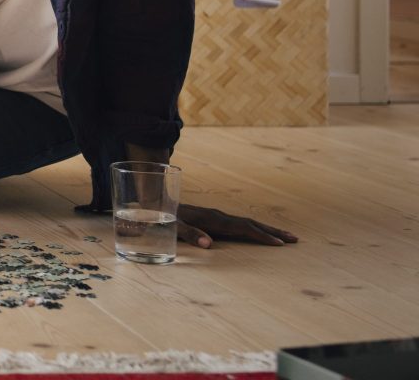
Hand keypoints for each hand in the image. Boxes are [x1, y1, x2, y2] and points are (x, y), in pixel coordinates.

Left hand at [176, 203, 298, 248]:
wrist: (155, 205)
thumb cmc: (164, 219)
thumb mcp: (173, 228)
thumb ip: (189, 234)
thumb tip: (209, 244)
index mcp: (213, 219)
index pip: (243, 228)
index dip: (260, 236)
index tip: (278, 244)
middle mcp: (219, 216)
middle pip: (251, 223)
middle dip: (272, 231)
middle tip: (294, 239)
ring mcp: (218, 216)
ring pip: (247, 223)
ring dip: (266, 229)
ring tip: (285, 237)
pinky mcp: (214, 219)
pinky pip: (239, 224)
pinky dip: (254, 228)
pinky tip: (260, 233)